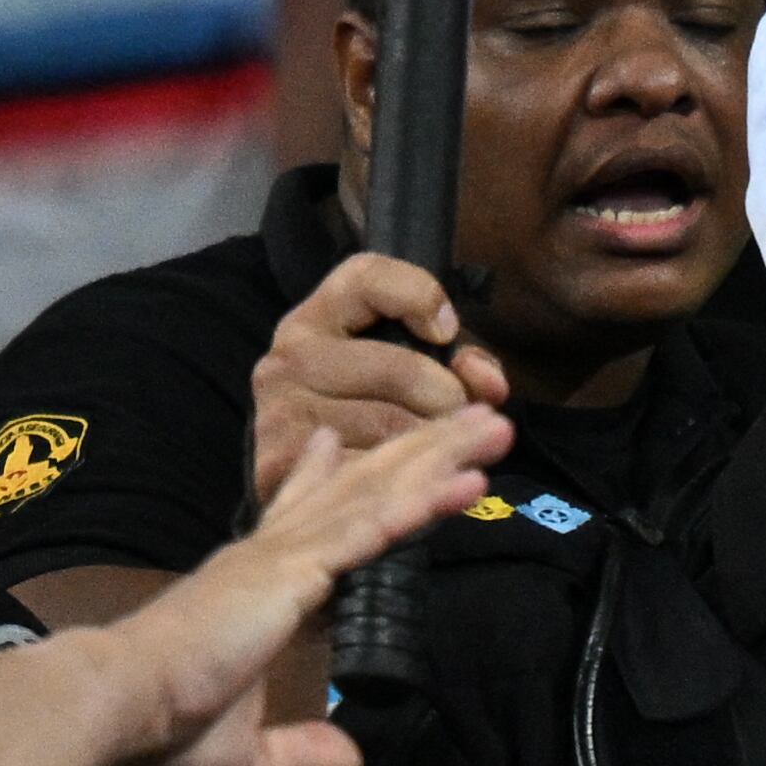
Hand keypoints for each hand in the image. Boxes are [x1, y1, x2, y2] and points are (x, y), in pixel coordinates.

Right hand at [91, 411, 506, 765]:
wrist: (119, 711)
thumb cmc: (164, 739)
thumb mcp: (244, 761)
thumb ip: (298, 753)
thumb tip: (348, 757)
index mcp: (252, 591)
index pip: (304, 523)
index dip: (328, 481)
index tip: (343, 443)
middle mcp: (269, 559)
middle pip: (361, 491)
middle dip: (420, 453)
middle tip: (472, 418)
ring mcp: (283, 558)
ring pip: (379, 495)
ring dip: (440, 460)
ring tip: (494, 425)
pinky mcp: (293, 571)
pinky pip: (371, 530)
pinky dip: (420, 504)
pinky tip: (463, 481)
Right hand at [253, 252, 516, 512]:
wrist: (304, 489)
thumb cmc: (369, 412)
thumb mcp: (411, 367)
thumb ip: (461, 363)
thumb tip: (487, 383)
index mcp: (316, 317)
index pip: (368, 276)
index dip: (422, 297)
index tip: (445, 331)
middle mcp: (288, 358)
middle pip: (400, 370)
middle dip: (447, 401)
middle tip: (454, 420)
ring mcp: (280, 411)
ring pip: (390, 428)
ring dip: (431, 447)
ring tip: (437, 454)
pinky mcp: (279, 465)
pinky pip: (369, 473)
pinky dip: (406, 485)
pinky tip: (413, 484)